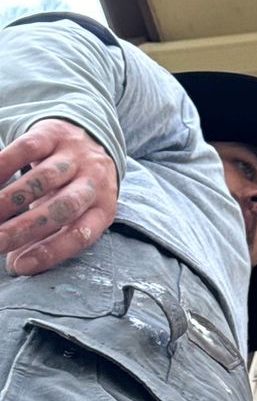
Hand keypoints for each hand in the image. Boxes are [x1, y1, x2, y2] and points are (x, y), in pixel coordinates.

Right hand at [0, 118, 118, 274]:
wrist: (90, 136)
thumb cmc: (74, 188)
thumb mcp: (72, 215)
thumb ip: (48, 237)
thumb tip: (17, 264)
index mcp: (103, 209)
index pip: (81, 234)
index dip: (51, 252)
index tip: (18, 266)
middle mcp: (95, 181)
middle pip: (64, 207)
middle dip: (26, 228)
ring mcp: (76, 155)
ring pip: (44, 179)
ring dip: (9, 200)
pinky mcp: (54, 134)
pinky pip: (28, 148)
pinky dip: (4, 165)